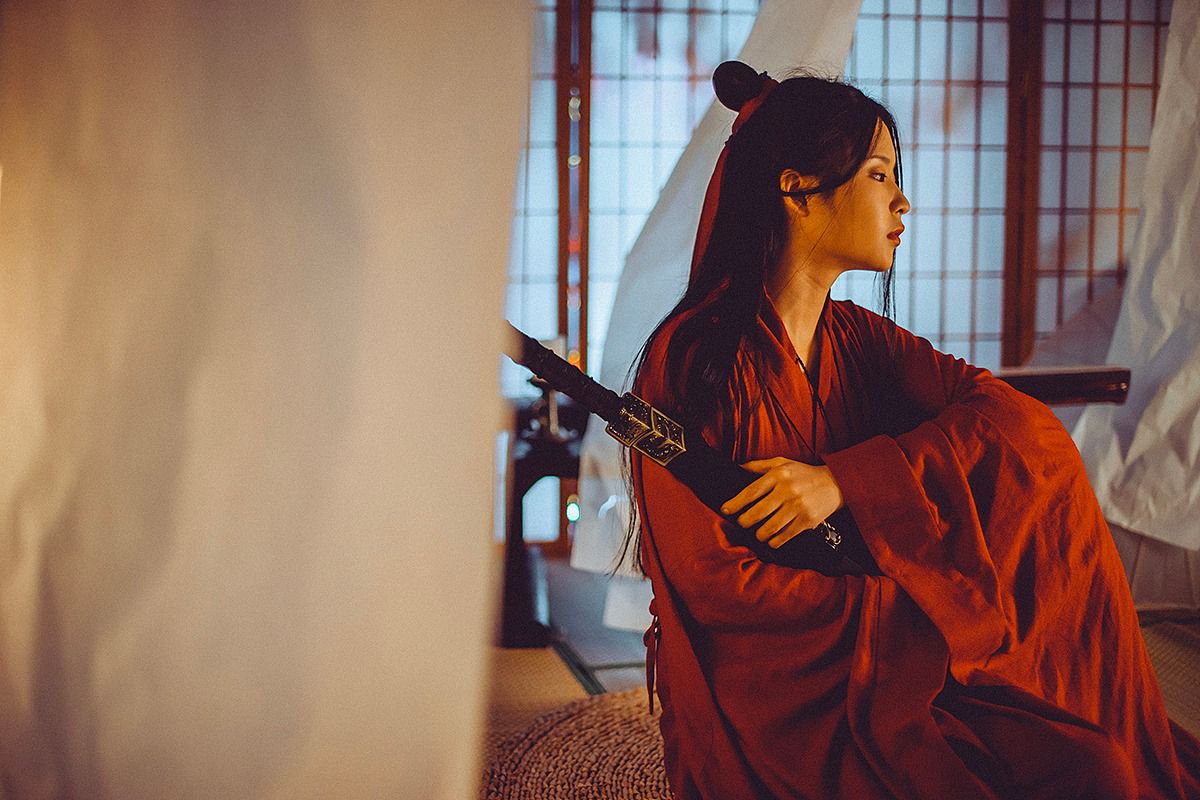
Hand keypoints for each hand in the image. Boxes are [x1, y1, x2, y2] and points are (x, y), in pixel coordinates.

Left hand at [720, 457, 844, 548]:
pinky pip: (785, 536)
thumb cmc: (804, 474)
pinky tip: (771, 540)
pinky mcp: (807, 521)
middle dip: (745, 521)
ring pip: (770, 527)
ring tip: (757, 533)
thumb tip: (738, 468)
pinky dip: (774, 541)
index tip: (726, 510)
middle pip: (758, 512)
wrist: (835, 484)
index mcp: (778, 475)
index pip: (751, 491)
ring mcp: (798, 507)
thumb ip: (759, 465)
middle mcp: (787, 491)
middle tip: (742, 523)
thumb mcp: (782, 463)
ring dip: (759, 534)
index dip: (735, 503)